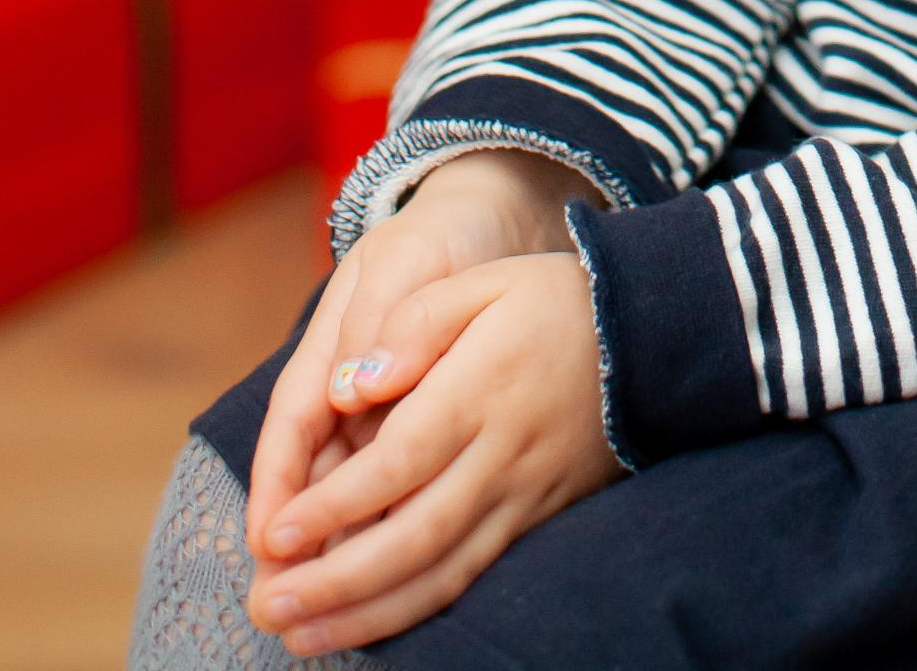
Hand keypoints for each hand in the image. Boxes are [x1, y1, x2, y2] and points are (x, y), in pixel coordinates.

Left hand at [244, 150, 600, 594]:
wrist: (650, 339)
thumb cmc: (552, 301)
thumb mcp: (484, 281)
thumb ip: (415, 322)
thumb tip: (353, 382)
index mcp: (480, 390)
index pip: (399, 461)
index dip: (336, 505)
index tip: (277, 534)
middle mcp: (501, 455)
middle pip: (413, 536)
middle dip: (334, 582)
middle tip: (266, 605)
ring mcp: (523, 496)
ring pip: (441, 572)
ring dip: (366, 613)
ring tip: (299, 636)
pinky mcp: (536, 521)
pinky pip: (472, 577)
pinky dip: (416, 611)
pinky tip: (368, 627)